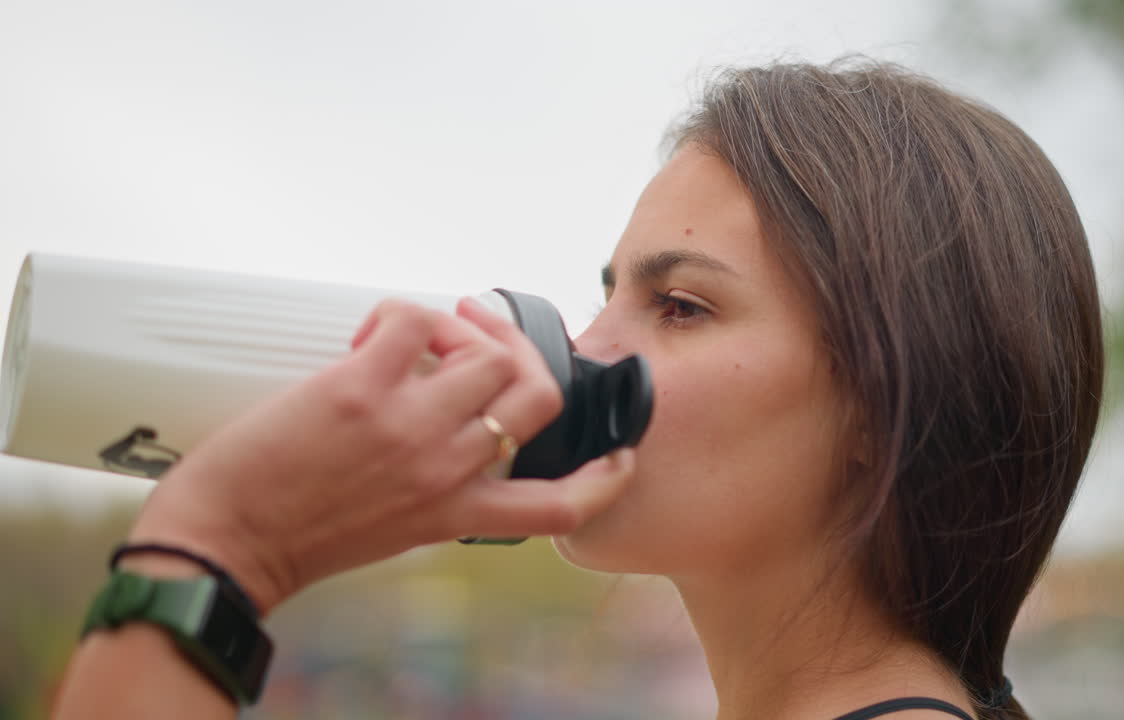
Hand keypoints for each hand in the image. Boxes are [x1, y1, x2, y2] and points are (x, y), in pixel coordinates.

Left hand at [127, 297, 634, 613]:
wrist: (227, 543)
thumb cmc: (301, 536)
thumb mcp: (396, 528)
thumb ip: (439, 487)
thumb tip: (452, 419)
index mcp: (459, 512)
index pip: (560, 505)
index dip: (605, 478)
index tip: (619, 456)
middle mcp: (448, 468)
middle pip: (540, 396)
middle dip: (526, 354)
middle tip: (485, 335)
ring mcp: (410, 427)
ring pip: (488, 351)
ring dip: (462, 326)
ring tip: (422, 334)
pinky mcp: (362, 389)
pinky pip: (414, 320)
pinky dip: (401, 314)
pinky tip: (372, 335)